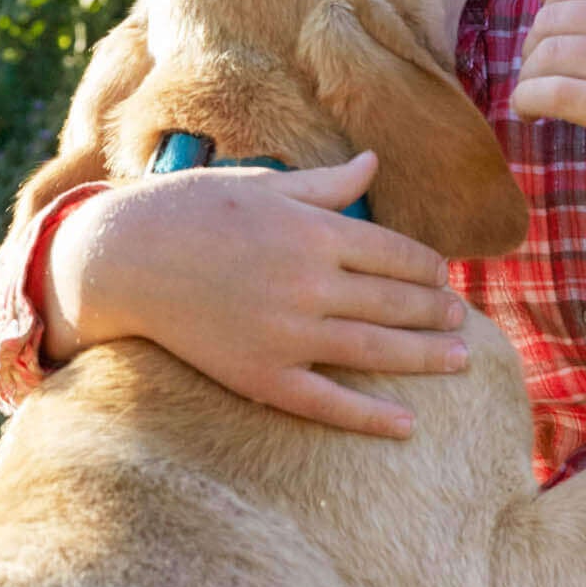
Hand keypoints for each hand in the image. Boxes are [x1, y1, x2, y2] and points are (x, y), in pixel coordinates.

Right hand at [42, 151, 467, 438]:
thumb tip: (373, 162)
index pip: (397, 254)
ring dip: (425, 357)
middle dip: (436, 312)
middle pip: (396, 302)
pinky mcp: (260, 375)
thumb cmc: (192, 209)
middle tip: (461, 321)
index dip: (428, 268)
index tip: (443, 277)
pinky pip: (327, 403)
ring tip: (459, 360)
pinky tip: (407, 424)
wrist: (124, 258)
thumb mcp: (264, 185)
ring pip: (376, 350)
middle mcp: (309, 283)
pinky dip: (371, 416)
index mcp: (315, 231)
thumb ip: (326, 184)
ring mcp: (287, 333)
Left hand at [509, 0, 585, 219]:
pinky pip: (556, 94)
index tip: (545, 44)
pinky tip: (531, 114)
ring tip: (533, 99)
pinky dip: (529, 102)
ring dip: (527, 79)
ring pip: (550, 55)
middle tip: (536, 77)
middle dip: (531, 50)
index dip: (544, 15)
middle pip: (554, 20)